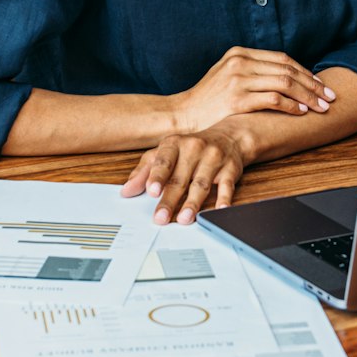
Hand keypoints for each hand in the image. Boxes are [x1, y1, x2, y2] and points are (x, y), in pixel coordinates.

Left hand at [120, 127, 250, 224]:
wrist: (229, 136)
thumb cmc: (191, 148)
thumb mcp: (165, 153)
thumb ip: (145, 171)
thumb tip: (126, 191)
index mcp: (174, 144)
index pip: (164, 161)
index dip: (157, 176)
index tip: (151, 191)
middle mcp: (194, 149)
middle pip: (180, 178)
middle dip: (170, 200)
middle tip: (161, 218)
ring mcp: (213, 159)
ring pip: (201, 184)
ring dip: (192, 203)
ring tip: (184, 219)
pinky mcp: (230, 170)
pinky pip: (226, 186)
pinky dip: (223, 199)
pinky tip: (218, 210)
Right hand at [172, 46, 335, 132]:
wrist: (182, 114)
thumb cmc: (208, 100)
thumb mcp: (227, 75)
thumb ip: (252, 71)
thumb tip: (284, 76)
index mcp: (239, 53)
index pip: (282, 59)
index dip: (305, 72)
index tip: (320, 84)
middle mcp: (240, 62)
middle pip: (287, 69)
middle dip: (313, 84)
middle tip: (329, 97)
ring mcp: (237, 80)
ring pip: (284, 83)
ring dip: (307, 96)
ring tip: (321, 107)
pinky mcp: (236, 99)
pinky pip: (273, 99)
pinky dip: (291, 105)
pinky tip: (301, 112)